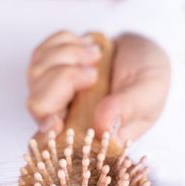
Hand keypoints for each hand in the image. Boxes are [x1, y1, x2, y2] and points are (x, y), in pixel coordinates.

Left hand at [27, 31, 169, 142]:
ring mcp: (49, 91)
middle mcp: (61, 116)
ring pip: (37, 74)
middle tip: (94, 73)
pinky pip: (42, 52)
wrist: (144, 53)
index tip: (56, 122)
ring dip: (69, 56)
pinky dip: (66, 43)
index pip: (50, 142)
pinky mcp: (47, 67)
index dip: (47, 131)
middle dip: (65, 80)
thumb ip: (126, 110)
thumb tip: (103, 128)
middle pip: (38, 105)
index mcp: (83, 136)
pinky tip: (88, 47)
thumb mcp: (146, 96)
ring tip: (97, 55)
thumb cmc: (146, 83)